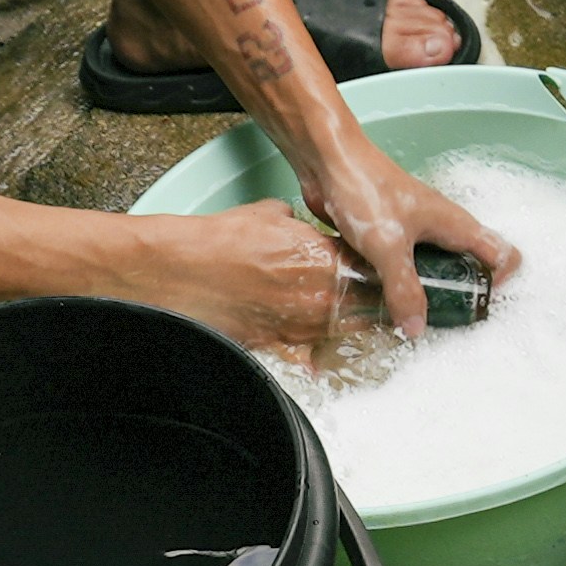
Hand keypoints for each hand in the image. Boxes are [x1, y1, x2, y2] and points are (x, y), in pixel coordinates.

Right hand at [150, 201, 359, 353]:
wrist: (186, 269)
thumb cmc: (223, 241)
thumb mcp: (271, 214)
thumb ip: (299, 224)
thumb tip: (303, 227)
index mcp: (325, 259)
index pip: (371, 268)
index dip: (376, 268)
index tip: (379, 270)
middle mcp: (320, 296)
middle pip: (367, 304)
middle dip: (371, 299)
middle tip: (374, 297)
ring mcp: (302, 324)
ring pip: (346, 330)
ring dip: (350, 323)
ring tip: (350, 316)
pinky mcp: (281, 344)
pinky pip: (311, 352)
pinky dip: (316, 350)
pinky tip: (319, 345)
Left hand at [306, 145, 516, 338]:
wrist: (327, 159)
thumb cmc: (366, 189)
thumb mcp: (388, 246)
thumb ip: (404, 289)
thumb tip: (417, 330)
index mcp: (456, 226)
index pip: (504, 254)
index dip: (500, 283)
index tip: (475, 307)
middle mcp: (442, 229)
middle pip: (469, 268)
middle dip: (458, 297)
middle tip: (438, 322)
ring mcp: (414, 232)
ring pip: (432, 269)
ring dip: (424, 293)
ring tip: (407, 317)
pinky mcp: (387, 235)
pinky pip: (401, 267)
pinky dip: (396, 284)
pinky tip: (379, 299)